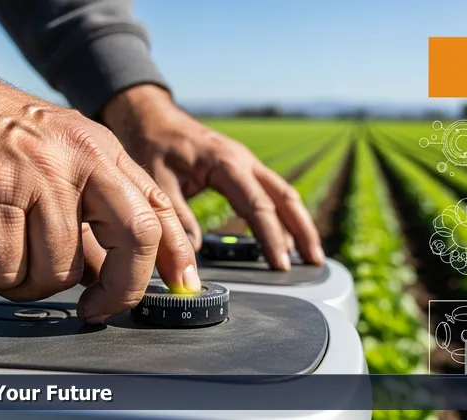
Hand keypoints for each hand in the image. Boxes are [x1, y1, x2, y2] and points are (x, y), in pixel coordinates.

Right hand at [0, 52, 199, 323]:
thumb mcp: (60, 154)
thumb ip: (95, 201)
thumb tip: (118, 269)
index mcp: (102, 151)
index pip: (158, 209)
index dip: (174, 256)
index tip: (180, 286)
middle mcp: (79, 159)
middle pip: (134, 237)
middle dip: (122, 290)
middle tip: (95, 309)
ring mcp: (37, 175)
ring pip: (59, 269)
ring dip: (29, 283)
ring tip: (3, 257)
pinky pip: (5, 270)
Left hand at [101, 85, 325, 270]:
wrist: (152, 118)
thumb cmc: (154, 145)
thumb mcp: (157, 182)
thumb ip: (175, 217)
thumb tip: (192, 254)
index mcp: (226, 163)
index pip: (258, 206)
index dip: (271, 237)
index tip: (280, 264)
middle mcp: (244, 160)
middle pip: (285, 197)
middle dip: (302, 230)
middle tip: (314, 261)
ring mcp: (247, 162)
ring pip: (284, 194)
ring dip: (299, 223)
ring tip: (310, 254)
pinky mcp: (242, 168)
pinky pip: (272, 192)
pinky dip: (284, 214)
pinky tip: (286, 235)